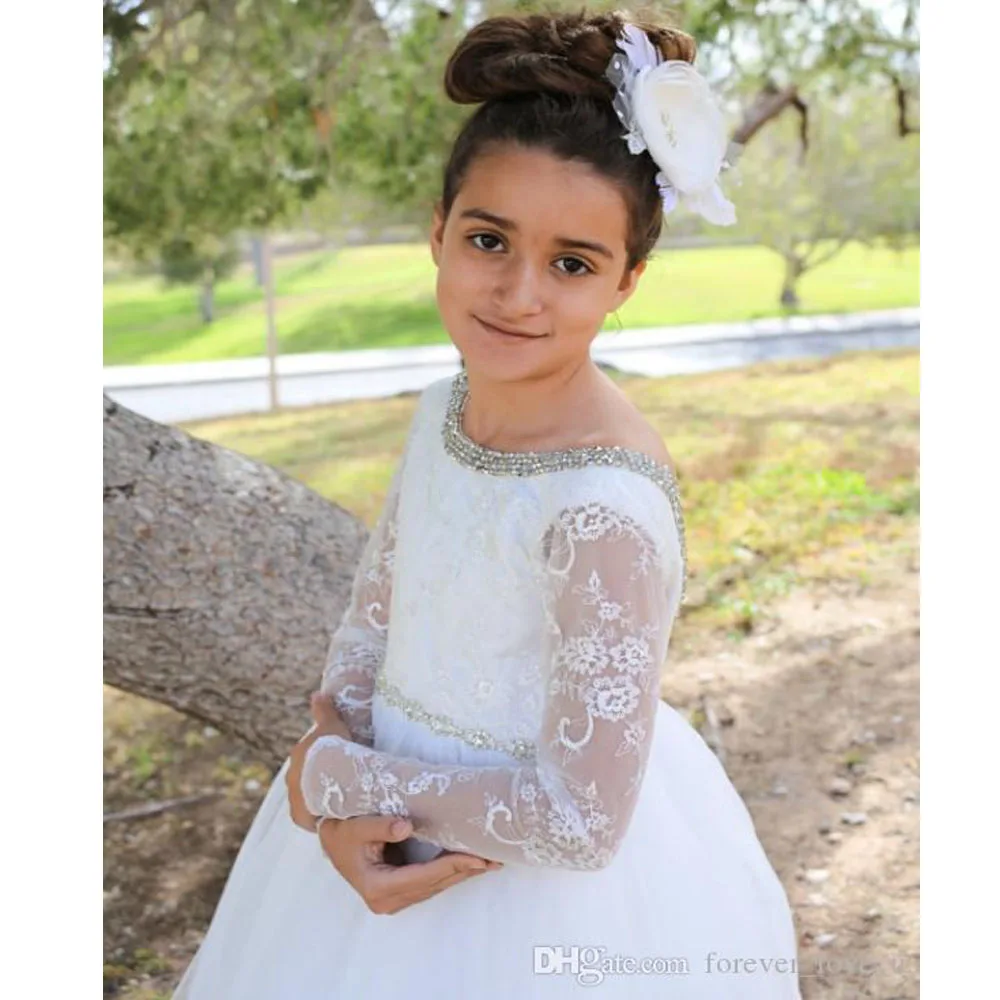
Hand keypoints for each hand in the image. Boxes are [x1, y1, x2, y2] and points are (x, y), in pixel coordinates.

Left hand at [285, 691, 351, 831]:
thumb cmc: (332, 749)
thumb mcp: (332, 725)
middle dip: (320, 775)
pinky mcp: (299, 816)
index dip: (324, 754)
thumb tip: (317, 693)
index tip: (339, 757)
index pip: (309, 753)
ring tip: (340, 795)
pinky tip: (332, 810)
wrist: (330, 781)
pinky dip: (319, 810)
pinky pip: (310, 812)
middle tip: (342, 776)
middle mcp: (290, 775)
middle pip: (307, 774)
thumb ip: (324, 710)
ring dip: (319, 794)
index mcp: (297, 754)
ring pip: (307, 793)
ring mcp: (294, 797)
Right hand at [317, 813, 502, 914]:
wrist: (330, 841)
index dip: (451, 866)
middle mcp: (387, 900)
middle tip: (494, 859)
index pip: (423, 876)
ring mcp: (393, 900)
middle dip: (464, 871)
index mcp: (377, 888)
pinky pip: (429, 883)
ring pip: (435, 886)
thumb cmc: (341, 832)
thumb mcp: (355, 826)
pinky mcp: (399, 893)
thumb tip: (406, 825)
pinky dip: (449, 873)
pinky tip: (468, 864)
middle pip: (434, 885)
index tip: (476, 858)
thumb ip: (379, 826)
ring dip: (461, 874)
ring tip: (489, 861)